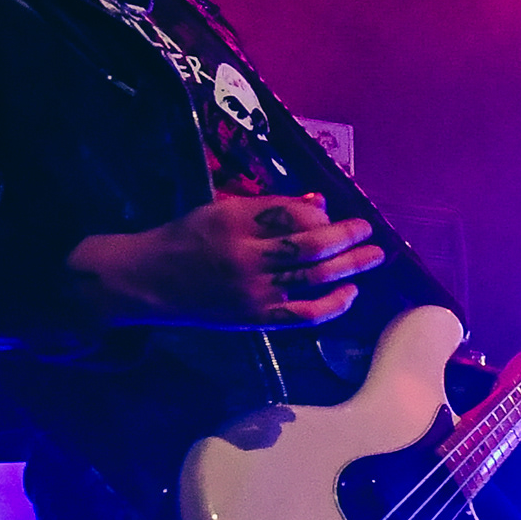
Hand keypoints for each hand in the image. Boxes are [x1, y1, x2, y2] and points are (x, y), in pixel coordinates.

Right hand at [69, 193, 380, 327]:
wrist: (146, 281)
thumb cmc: (185, 239)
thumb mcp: (219, 210)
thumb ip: (268, 207)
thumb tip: (318, 202)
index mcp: (234, 220)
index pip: (293, 213)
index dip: (320, 213)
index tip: (334, 212)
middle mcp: (245, 255)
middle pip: (313, 244)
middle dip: (348, 236)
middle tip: (368, 231)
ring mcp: (252, 289)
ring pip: (315, 276)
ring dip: (352, 265)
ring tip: (374, 256)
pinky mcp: (255, 317)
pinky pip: (305, 314)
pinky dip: (333, 304)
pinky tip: (350, 292)